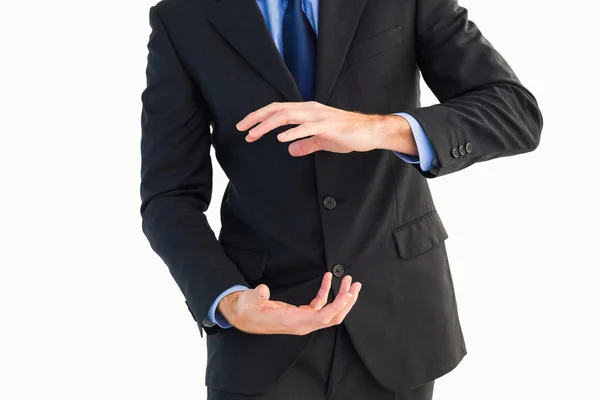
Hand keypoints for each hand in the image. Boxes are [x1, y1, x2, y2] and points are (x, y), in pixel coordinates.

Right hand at [217, 272, 361, 334]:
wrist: (244, 316)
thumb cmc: (247, 309)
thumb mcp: (249, 300)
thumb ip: (256, 295)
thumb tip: (263, 290)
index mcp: (294, 322)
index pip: (322, 317)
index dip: (337, 306)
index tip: (347, 293)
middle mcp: (303, 324)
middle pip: (332, 317)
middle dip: (346, 303)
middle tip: (355, 285)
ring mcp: (304, 320)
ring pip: (329, 313)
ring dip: (341, 298)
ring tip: (349, 282)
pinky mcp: (302, 315)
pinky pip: (320, 306)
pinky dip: (327, 293)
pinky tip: (328, 279)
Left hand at [236, 101, 416, 156]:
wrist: (371, 132)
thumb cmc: (348, 134)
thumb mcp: (322, 141)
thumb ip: (306, 144)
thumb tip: (290, 150)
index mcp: (307, 111)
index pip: (278, 110)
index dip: (259, 116)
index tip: (244, 126)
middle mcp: (310, 109)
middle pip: (277, 109)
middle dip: (256, 118)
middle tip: (240, 128)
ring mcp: (319, 117)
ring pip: (287, 116)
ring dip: (268, 125)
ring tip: (253, 134)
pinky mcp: (328, 126)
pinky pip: (307, 128)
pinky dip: (292, 132)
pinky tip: (280, 139)